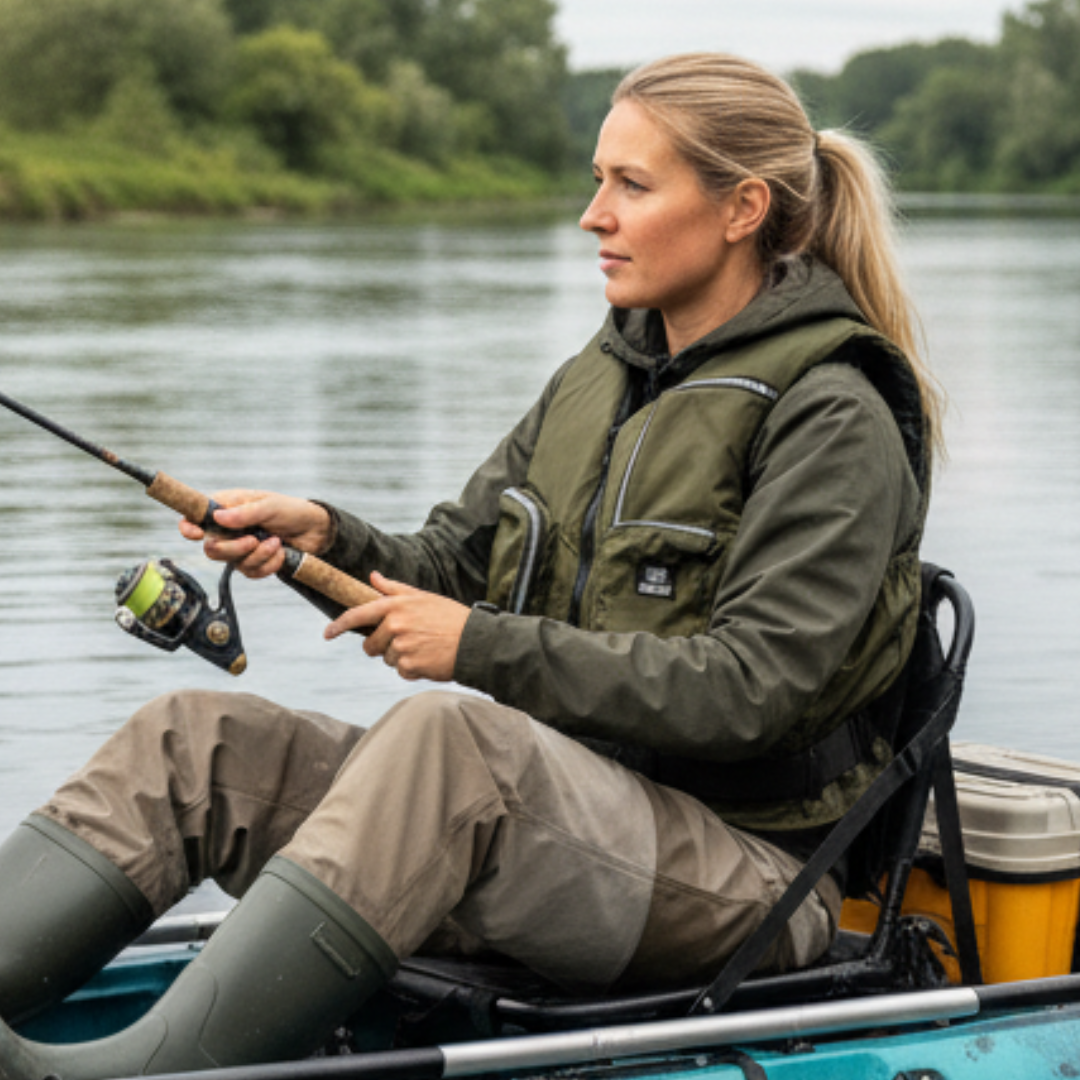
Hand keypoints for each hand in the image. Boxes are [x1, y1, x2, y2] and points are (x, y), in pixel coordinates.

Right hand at [178, 489, 331, 578]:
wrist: (314, 530)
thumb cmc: (290, 510)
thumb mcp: (269, 506)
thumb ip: (244, 513)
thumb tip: (217, 517)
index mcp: (226, 508)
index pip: (195, 518)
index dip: (189, 527)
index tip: (196, 534)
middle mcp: (229, 529)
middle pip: (212, 549)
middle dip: (234, 548)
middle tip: (254, 540)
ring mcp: (240, 548)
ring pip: (233, 563)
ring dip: (259, 555)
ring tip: (276, 541)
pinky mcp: (254, 562)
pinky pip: (252, 572)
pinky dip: (268, 565)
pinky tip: (280, 552)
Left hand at [324, 572, 468, 681]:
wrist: (475, 641)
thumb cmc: (450, 617)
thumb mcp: (422, 597)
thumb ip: (394, 589)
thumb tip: (373, 576)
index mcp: (395, 606)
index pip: (358, 615)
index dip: (339, 625)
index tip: (328, 633)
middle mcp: (395, 625)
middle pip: (371, 645)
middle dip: (384, 646)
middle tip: (409, 641)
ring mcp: (401, 646)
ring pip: (387, 659)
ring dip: (402, 658)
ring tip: (424, 648)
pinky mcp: (409, 665)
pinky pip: (401, 671)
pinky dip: (413, 669)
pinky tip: (429, 659)